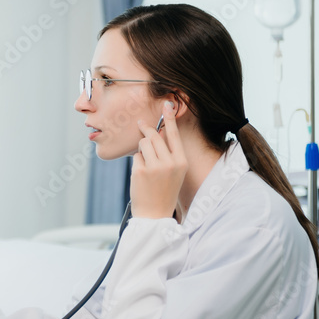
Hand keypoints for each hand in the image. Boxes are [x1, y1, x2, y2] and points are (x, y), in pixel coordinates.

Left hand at [130, 101, 187, 218]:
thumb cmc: (163, 191)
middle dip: (146, 130)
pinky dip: (136, 162)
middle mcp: (171, 163)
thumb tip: (157, 132)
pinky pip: (136, 156)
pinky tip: (140, 175)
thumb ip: (168, 153)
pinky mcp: (141, 171)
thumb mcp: (173, 172)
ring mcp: (156, 166)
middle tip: (140, 125)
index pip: (175, 135)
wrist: (154, 215)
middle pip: (154, 136)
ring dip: (141, 149)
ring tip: (145, 163)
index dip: (170, 118)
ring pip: (143, 144)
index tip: (168, 103)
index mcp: (182, 162)